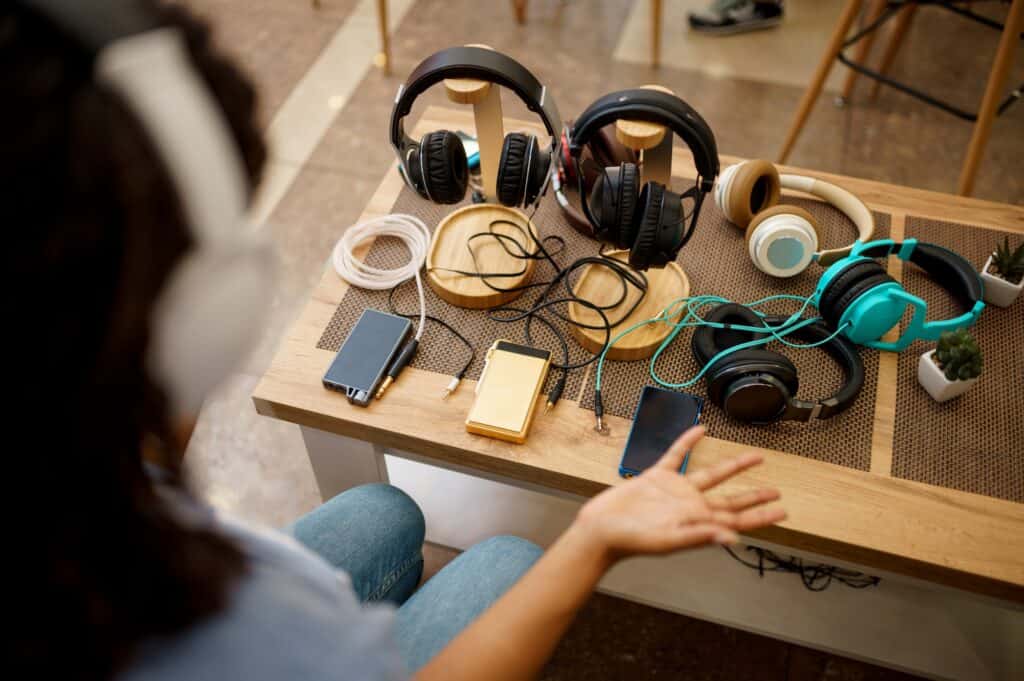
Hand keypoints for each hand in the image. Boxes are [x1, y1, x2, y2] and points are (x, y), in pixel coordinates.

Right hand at [574, 426, 785, 563]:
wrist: (600, 528)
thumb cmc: (631, 540)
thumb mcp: (667, 540)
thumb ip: (699, 536)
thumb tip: (732, 537)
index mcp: (697, 521)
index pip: (736, 518)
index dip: (760, 515)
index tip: (782, 510)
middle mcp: (690, 505)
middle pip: (730, 499)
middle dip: (754, 496)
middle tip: (776, 491)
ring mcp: (674, 490)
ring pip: (711, 474)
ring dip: (733, 466)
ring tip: (754, 457)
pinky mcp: (656, 477)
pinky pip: (676, 454)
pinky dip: (688, 441)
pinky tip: (700, 430)